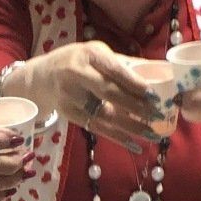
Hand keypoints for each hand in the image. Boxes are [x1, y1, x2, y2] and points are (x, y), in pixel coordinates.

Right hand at [16, 42, 162, 150]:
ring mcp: (71, 96)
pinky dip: (117, 138)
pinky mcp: (69, 114)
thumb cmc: (78, 62)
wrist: (43, 77)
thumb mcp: (96, 54)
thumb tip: (157, 72)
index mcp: (89, 55)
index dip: (134, 83)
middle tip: (158, 116)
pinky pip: (97, 128)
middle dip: (136, 106)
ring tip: (152, 135)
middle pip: (108, 93)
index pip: (114, 70)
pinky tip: (135, 146)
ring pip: (104, 114)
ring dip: (131, 127)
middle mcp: (77, 74)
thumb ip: (121, 64)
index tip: (154, 95)